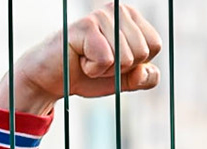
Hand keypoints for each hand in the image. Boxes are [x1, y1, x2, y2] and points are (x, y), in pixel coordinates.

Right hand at [0, 3, 162, 116]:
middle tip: (96, 62)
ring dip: (105, 70)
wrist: (51, 80)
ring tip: (87, 60)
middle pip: (142, 53)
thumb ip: (142, 78)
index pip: (154, 46)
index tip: (112, 62)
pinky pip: (106, 60)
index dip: (135, 64)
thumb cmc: (86, 75)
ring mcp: (102, 16)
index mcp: (132, 18)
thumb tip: (147, 72)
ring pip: (125, 58)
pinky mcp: (86, 26)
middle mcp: (119, 10)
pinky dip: (92, 70)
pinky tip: (79, 59)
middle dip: (120, 68)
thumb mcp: (121, 80)